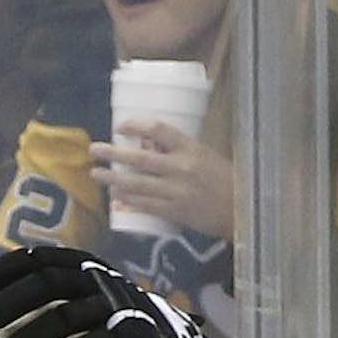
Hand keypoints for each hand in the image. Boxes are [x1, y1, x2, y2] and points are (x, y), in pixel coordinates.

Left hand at [89, 120, 234, 238]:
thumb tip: (147, 146)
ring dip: (113, 179)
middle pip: (139, 159)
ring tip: (96, 174)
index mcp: (192, 148)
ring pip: (136, 184)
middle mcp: (181, 168)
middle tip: (94, 150)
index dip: (137, 125)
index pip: (159, 129)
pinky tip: (115, 197)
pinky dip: (128, 201)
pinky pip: (144, 205)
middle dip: (113, 153)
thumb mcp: (206, 156)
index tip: (121, 126)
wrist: (243, 210)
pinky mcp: (173, 212)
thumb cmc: (227, 179)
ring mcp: (175, 192)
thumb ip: (179, 151)